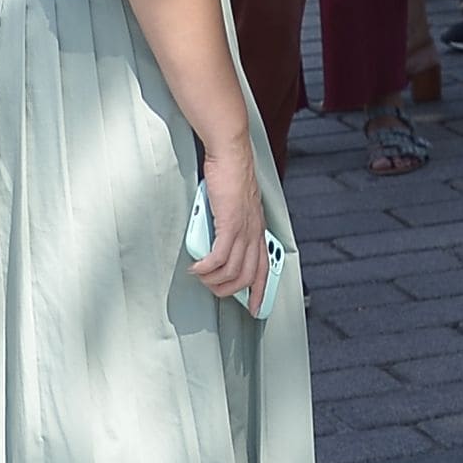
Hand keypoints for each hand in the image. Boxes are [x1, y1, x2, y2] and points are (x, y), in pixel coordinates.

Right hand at [187, 142, 272, 306]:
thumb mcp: (234, 206)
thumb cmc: (230, 174)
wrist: (231, 154)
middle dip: (229, 290)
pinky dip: (206, 267)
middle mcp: (254, 232)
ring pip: (233, 270)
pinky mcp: (230, 224)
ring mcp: (243, 229)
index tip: (254, 308)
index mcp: (258, 229)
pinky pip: (219, 257)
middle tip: (213, 290)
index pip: (265, 268)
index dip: (260, 291)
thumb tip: (215, 241)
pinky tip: (197, 267)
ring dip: (213, 280)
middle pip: (248, 276)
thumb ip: (230, 224)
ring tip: (200, 276)